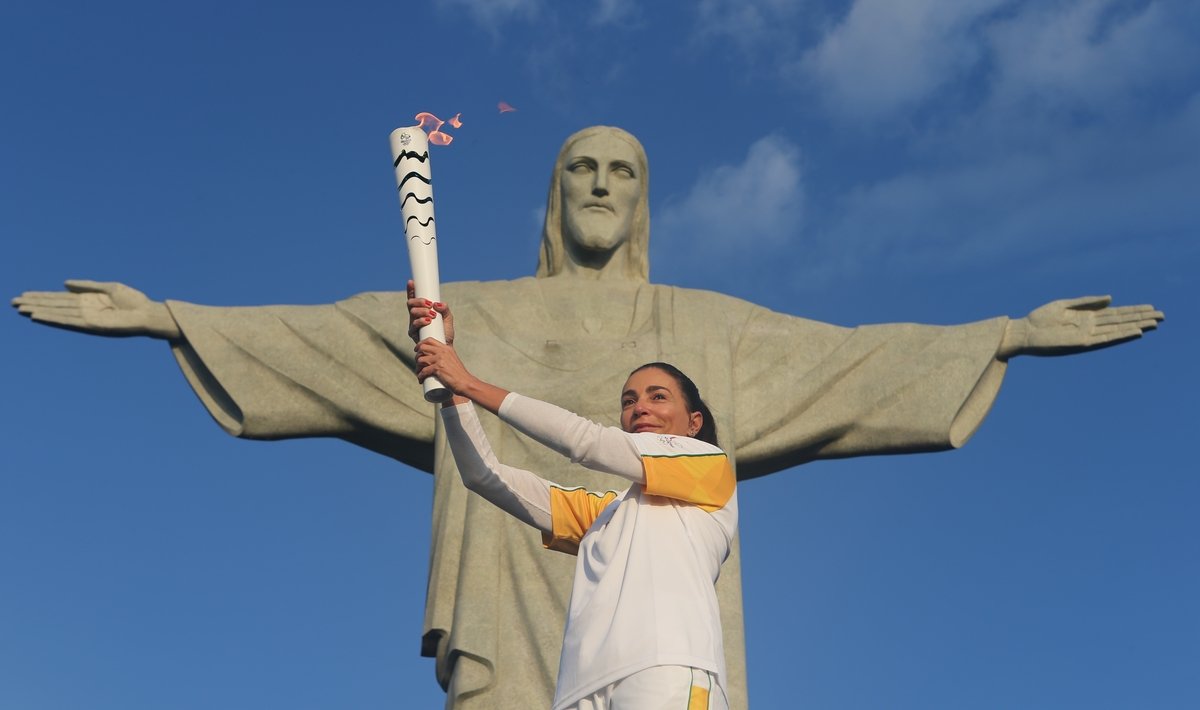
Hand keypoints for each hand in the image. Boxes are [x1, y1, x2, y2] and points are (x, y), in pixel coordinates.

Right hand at [11, 280, 180, 339]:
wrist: (148, 314)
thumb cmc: (134, 301)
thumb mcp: (109, 288)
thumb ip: (86, 286)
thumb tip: (64, 284)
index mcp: (88, 301)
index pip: (59, 299)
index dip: (42, 296)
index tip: (24, 294)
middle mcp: (84, 311)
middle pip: (54, 306)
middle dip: (34, 303)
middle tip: (12, 302)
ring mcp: (86, 319)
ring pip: (57, 314)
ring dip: (38, 311)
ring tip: (20, 309)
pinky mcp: (91, 326)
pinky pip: (68, 321)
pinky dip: (53, 319)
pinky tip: (38, 316)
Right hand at [406, 279, 453, 344]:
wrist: (444, 347)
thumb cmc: (445, 333)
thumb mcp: (448, 318)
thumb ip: (445, 309)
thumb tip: (437, 303)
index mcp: (422, 310)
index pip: (414, 298)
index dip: (411, 290)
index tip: (412, 282)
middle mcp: (415, 316)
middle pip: (411, 303)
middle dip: (419, 300)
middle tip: (429, 303)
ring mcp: (413, 324)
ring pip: (412, 312)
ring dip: (422, 311)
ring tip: (432, 315)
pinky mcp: (413, 333)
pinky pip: (414, 324)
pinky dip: (421, 321)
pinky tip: (428, 321)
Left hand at [414, 337, 475, 393]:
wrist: (465, 382)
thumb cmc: (459, 374)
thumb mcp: (453, 360)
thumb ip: (445, 357)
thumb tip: (435, 360)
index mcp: (446, 348)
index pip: (430, 340)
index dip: (421, 343)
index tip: (417, 349)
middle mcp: (442, 351)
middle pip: (423, 348)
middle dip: (417, 355)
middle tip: (418, 362)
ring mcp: (440, 359)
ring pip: (421, 360)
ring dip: (417, 367)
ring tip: (419, 373)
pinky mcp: (437, 368)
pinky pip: (423, 371)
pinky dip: (420, 376)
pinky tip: (420, 379)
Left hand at [999, 295, 1163, 357]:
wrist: (1023, 332)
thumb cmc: (1040, 319)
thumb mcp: (1064, 305)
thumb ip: (1087, 302)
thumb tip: (1111, 298)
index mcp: (1086, 317)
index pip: (1115, 314)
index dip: (1133, 311)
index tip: (1150, 308)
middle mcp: (1090, 327)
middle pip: (1120, 321)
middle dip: (1140, 318)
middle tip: (1162, 316)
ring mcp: (1087, 336)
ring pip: (1117, 330)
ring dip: (1135, 327)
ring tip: (1154, 323)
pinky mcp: (1081, 343)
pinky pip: (1105, 339)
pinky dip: (1120, 335)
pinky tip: (1134, 332)